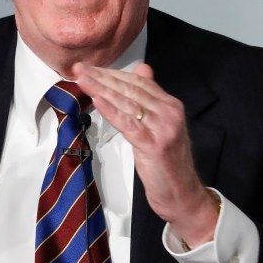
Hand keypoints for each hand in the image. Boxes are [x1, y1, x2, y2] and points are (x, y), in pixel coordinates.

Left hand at [73, 63, 219, 247]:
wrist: (183, 194)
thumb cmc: (168, 163)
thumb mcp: (161, 126)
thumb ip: (150, 99)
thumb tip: (142, 70)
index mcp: (171, 105)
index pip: (138, 82)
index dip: (112, 73)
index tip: (90, 68)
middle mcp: (169, 112)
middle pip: (130, 89)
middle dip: (102, 77)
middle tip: (79, 68)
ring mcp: (163, 127)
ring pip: (126, 102)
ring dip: (101, 89)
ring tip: (82, 79)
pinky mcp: (154, 144)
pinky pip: (127, 123)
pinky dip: (110, 110)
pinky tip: (96, 100)